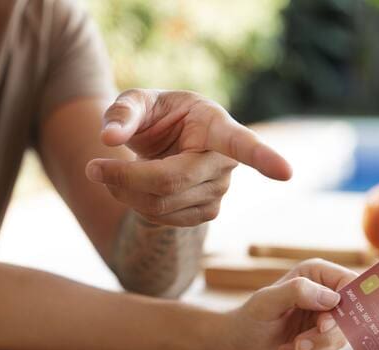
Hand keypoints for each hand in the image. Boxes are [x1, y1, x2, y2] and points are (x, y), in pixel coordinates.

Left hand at [85, 89, 292, 226]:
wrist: (168, 141)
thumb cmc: (158, 115)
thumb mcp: (138, 101)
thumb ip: (123, 112)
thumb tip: (109, 138)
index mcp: (217, 126)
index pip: (242, 143)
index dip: (263, 157)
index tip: (287, 172)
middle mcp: (225, 164)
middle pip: (170, 183)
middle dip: (124, 177)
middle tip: (91, 166)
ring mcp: (218, 193)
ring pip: (160, 205)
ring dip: (123, 191)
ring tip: (109, 170)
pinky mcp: (205, 214)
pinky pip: (160, 219)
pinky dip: (133, 203)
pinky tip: (129, 186)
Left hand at [210, 259, 356, 349]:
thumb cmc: (247, 320)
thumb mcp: (267, 302)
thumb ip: (297, 292)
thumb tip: (332, 298)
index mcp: (315, 276)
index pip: (350, 282)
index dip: (349, 304)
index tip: (327, 323)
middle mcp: (324, 297)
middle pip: (351, 317)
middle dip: (326, 335)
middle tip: (300, 341)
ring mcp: (324, 323)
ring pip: (341, 340)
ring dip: (312, 349)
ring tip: (287, 348)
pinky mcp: (321, 346)